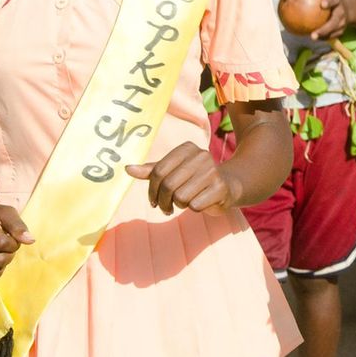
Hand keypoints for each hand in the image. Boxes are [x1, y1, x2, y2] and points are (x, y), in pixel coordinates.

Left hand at [126, 142, 240, 215]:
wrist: (229, 186)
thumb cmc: (194, 179)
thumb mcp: (173, 172)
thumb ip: (151, 171)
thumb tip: (127, 169)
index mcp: (186, 148)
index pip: (157, 171)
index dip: (151, 190)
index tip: (153, 200)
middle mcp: (201, 155)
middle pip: (168, 185)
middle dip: (163, 201)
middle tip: (166, 208)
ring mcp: (213, 171)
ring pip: (181, 197)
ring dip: (180, 205)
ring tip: (185, 203)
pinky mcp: (221, 187)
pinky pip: (195, 205)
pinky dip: (194, 208)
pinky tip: (200, 203)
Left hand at [309, 0, 349, 39]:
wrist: (351, 10)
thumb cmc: (333, 1)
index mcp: (338, 2)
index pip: (334, 1)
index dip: (329, 2)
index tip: (322, 4)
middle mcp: (342, 13)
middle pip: (334, 23)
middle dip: (324, 30)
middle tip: (313, 35)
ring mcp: (343, 24)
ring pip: (333, 32)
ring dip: (323, 36)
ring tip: (312, 38)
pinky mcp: (342, 31)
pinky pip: (332, 36)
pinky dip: (323, 37)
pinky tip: (314, 37)